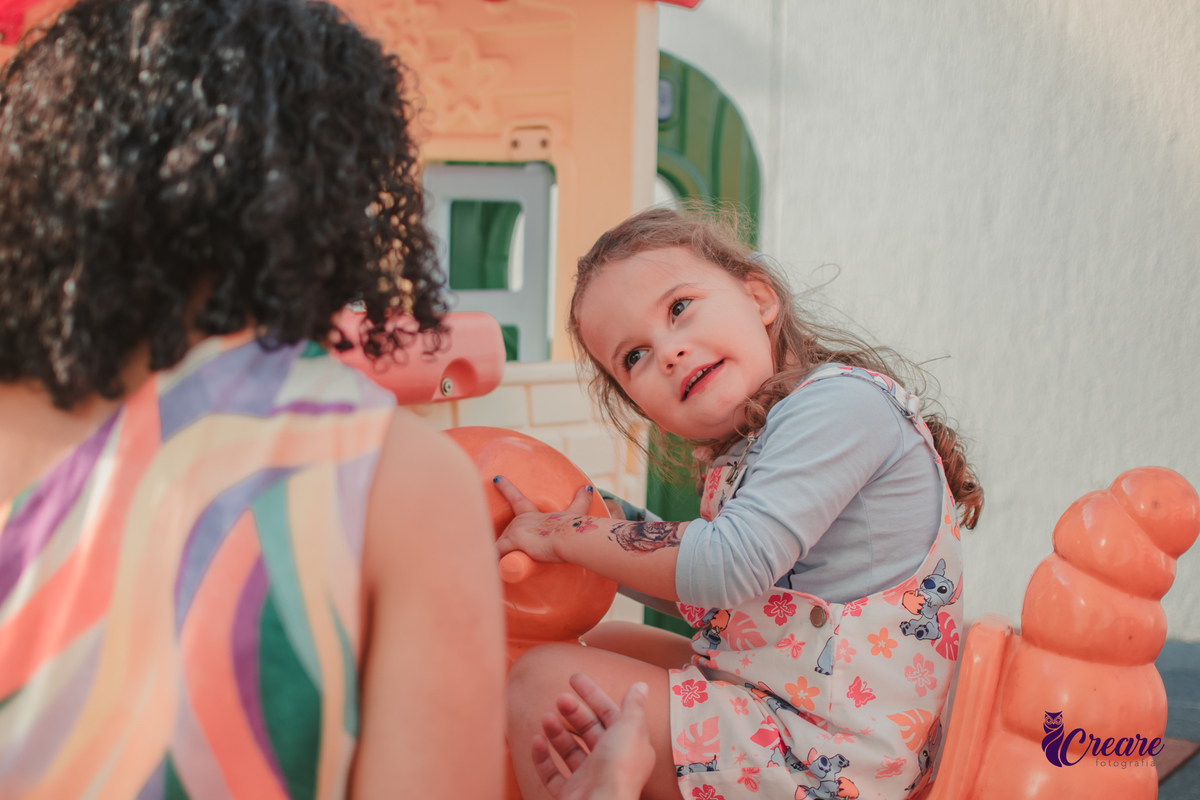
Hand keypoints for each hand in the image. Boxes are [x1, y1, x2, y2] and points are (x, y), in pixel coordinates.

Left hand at [493, 475, 594, 563]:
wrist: (571, 537)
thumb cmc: (574, 527)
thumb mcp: (577, 512)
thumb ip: (581, 500)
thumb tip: (588, 487)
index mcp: (532, 514)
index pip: (516, 498)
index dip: (506, 487)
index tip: (496, 479)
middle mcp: (520, 520)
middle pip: (505, 533)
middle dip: (503, 545)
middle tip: (493, 554)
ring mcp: (515, 530)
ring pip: (499, 545)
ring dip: (495, 555)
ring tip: (489, 566)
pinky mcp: (513, 541)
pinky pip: (497, 555)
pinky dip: (493, 563)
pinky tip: (488, 570)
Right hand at [531, 674, 654, 799]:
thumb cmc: (618, 770)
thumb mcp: (630, 729)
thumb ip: (634, 706)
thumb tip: (640, 685)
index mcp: (629, 747)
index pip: (611, 714)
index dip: (593, 695)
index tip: (574, 678)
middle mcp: (610, 762)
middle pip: (590, 731)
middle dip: (574, 712)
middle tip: (560, 698)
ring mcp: (589, 779)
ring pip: (570, 751)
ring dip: (557, 732)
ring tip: (546, 717)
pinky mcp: (570, 794)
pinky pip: (553, 774)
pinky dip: (543, 757)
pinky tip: (536, 741)